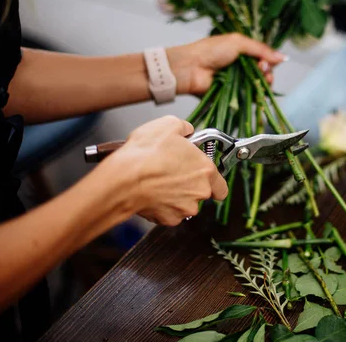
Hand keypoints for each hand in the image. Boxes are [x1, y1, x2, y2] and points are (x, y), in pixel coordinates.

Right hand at [108, 116, 227, 225]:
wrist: (123, 179)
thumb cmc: (145, 154)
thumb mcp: (168, 125)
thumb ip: (185, 128)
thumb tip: (186, 130)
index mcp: (205, 170)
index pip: (221, 186)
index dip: (214, 182)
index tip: (206, 178)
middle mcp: (199, 192)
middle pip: (200, 193)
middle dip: (189, 184)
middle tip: (173, 171)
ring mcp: (184, 208)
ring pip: (184, 203)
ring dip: (175, 195)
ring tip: (159, 180)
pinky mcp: (168, 219)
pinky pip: (168, 212)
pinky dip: (161, 204)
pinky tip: (151, 191)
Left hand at [166, 33, 286, 95]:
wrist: (190, 68)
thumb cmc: (210, 51)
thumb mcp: (238, 42)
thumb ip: (261, 49)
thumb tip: (282, 57)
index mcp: (242, 51)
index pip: (263, 58)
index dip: (268, 61)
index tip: (266, 63)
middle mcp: (241, 66)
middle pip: (263, 72)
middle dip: (267, 73)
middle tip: (263, 71)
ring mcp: (237, 81)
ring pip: (258, 85)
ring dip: (263, 84)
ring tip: (261, 82)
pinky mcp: (233, 94)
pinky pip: (249, 97)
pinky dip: (255, 96)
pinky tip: (258, 94)